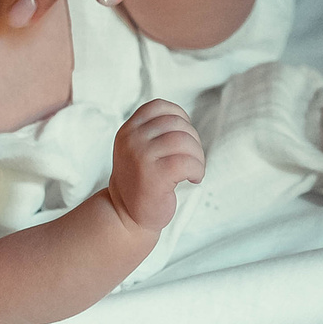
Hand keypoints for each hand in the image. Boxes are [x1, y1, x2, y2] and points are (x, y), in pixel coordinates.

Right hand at [108, 100, 204, 233]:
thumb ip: (154, 132)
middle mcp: (131, 140)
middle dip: (193, 141)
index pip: (159, 107)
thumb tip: (185, 121)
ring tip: (193, 170)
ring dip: (198, 157)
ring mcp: (140, 156)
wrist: (125, 216)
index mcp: (128, 130)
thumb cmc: (140, 182)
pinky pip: (187, 162)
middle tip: (191, 160)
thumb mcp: (138, 150)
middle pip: (176, 124)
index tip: (184, 137)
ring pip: (184, 141)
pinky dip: (197, 170)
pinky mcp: (153, 175)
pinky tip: (193, 178)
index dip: (180, 117)